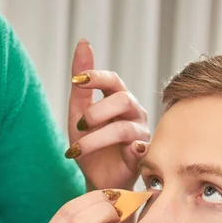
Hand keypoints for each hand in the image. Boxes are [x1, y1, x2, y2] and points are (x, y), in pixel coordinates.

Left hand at [66, 39, 149, 190]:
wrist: (96, 180)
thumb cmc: (90, 146)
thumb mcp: (78, 114)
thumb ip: (81, 85)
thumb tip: (83, 42)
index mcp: (118, 100)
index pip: (113, 80)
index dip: (97, 76)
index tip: (78, 80)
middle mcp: (133, 113)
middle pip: (123, 99)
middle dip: (97, 111)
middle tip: (79, 125)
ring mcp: (141, 134)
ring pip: (124, 128)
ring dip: (96, 138)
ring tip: (76, 150)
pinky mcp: (145, 156)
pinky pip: (140, 149)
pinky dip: (130, 150)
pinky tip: (121, 154)